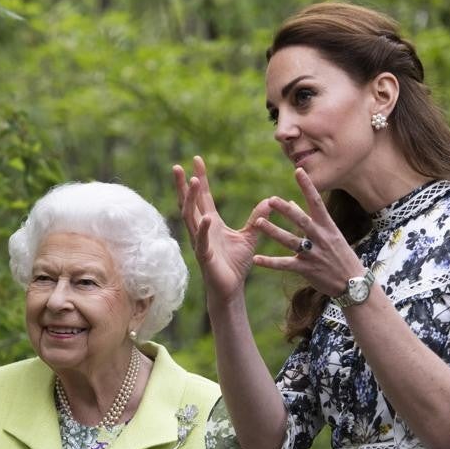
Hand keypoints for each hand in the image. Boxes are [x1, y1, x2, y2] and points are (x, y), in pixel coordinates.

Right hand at [172, 156, 268, 300]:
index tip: (197, 159)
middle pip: (190, 203)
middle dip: (184, 185)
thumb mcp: (250, 236)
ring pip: (191, 217)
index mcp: (211, 223)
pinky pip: (202, 241)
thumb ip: (257, 218)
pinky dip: (203, 229)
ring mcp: (200, 242)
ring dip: (190, 200)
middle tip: (179, 166)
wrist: (231, 289)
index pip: (203, 197)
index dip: (200, 178)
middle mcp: (202, 230)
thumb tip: (270, 200)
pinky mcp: (205, 256)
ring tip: (192, 182)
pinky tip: (206, 218)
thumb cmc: (236, 264)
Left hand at [250, 168, 365, 295]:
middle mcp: (320, 238)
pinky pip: (285, 265)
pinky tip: (256, 259)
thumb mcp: (330, 234)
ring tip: (258, 222)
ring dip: (273, 231)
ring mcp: (313, 254)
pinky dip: (270, 262)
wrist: (353, 283)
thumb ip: (309, 218)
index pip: (316, 202)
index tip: (298, 171)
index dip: (307, 186)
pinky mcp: (307, 269)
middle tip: (271, 199)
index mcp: (328, 226)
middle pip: (301, 220)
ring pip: (290, 240)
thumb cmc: (340, 255)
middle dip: (286, 210)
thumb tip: (290, 203)